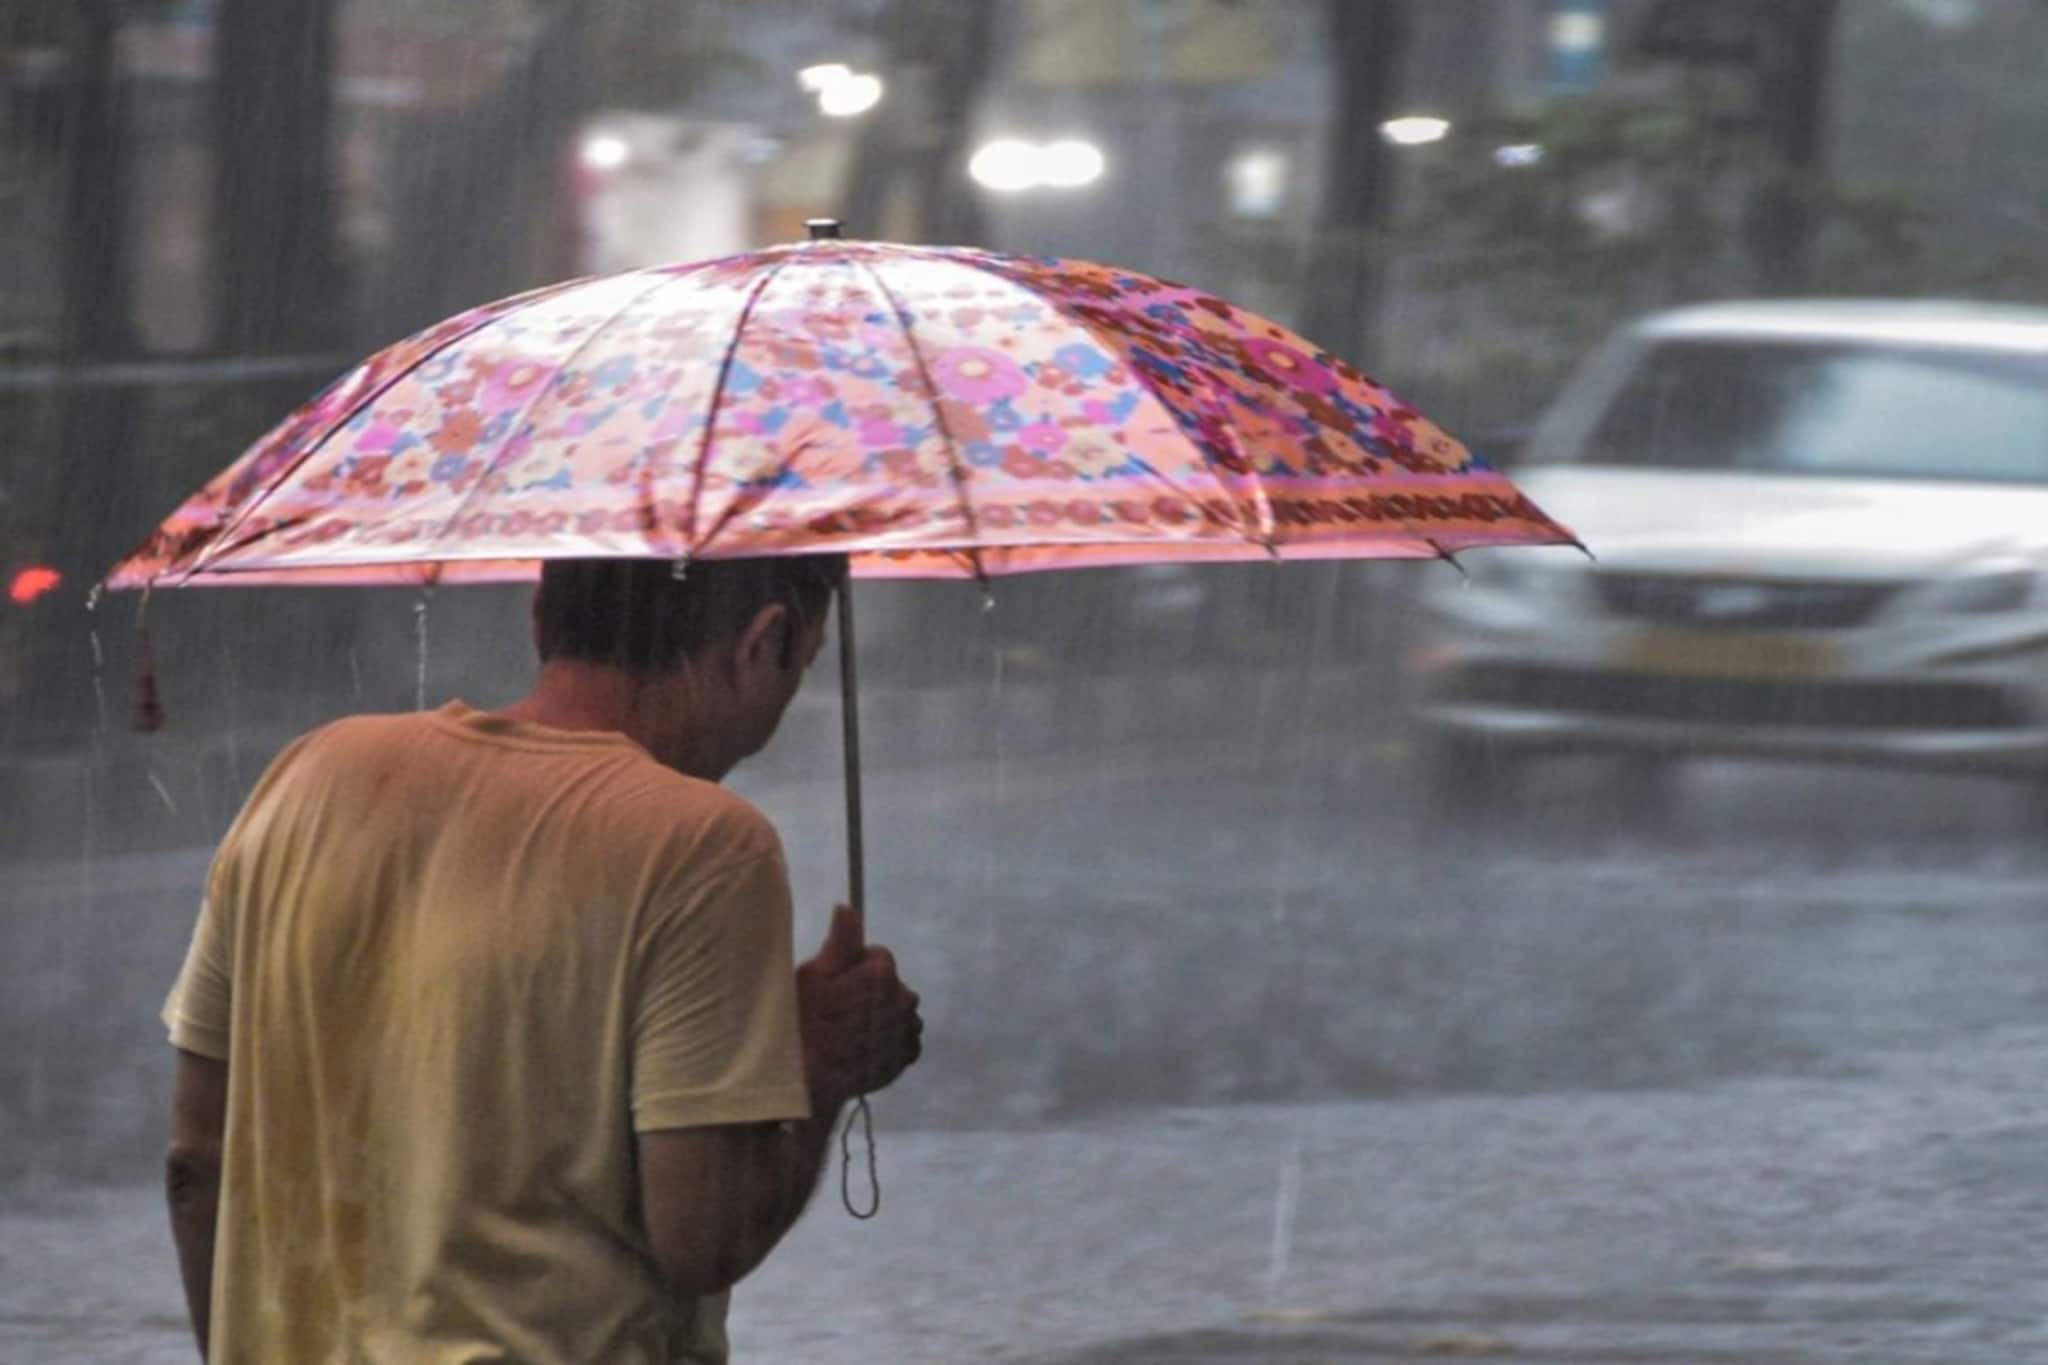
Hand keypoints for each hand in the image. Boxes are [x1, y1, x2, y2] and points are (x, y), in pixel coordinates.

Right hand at [795, 906, 922, 1108]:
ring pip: (897, 1010)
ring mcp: (908, 1029)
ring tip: (848, 1033)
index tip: (834, 986)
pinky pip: (902, 1037)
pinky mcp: (908, 1055)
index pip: (876, 954)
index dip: (853, 968)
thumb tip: (848, 907)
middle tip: (838, 1011)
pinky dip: (888, 1040)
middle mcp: (905, 998)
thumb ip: (840, 941)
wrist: (808, 1083)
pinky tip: (862, 1048)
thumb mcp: (813, 976)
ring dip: (880, 1016)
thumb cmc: (804, 1024)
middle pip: (889, 983)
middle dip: (869, 991)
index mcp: (882, 972)